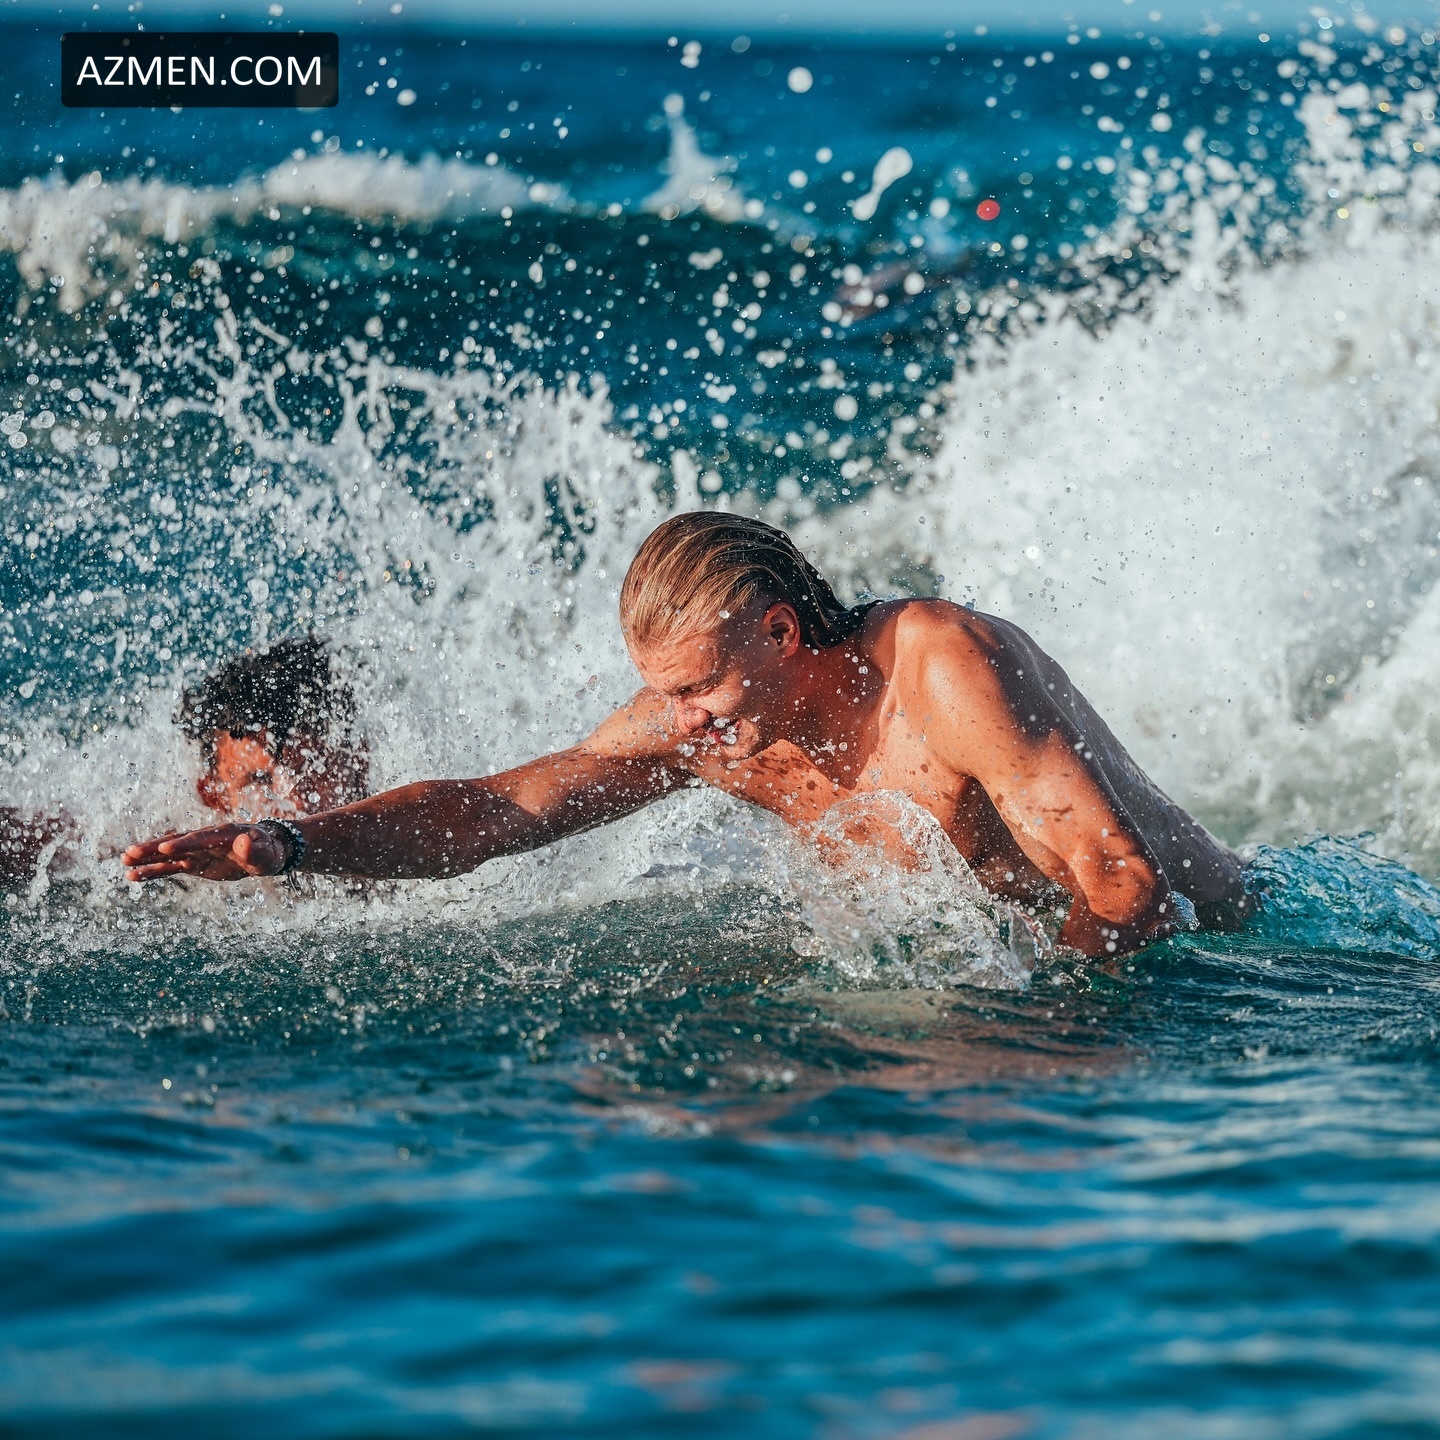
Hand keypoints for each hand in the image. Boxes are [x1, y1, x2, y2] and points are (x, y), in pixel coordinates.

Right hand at [122, 823, 289, 882]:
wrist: (266, 849)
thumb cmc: (269, 851)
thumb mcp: (267, 853)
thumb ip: (255, 849)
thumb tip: (244, 842)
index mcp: (224, 834)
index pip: (202, 839)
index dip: (186, 844)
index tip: (166, 848)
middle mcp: (206, 840)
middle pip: (178, 843)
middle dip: (155, 848)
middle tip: (131, 852)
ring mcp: (197, 851)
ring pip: (169, 854)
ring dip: (147, 857)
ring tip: (124, 860)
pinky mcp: (194, 863)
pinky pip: (170, 867)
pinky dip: (153, 871)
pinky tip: (133, 875)